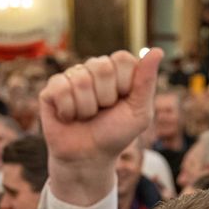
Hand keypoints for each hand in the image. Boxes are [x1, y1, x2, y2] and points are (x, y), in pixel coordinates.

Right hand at [40, 49, 162, 205]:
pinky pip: (60, 88)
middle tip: (103, 111)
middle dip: (105, 97)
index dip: (124, 84)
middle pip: (101, 66)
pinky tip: (69, 117)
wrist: (89, 158)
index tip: (122, 101)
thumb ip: (146, 81)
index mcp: (117, 70)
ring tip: (86, 116)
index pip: (122, 58)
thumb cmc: (115, 134)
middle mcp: (93, 68)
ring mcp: (71, 77)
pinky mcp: (50, 89)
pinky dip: (68, 110)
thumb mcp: (139, 112)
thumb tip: (158, 50)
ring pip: (81, 80)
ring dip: (87, 108)